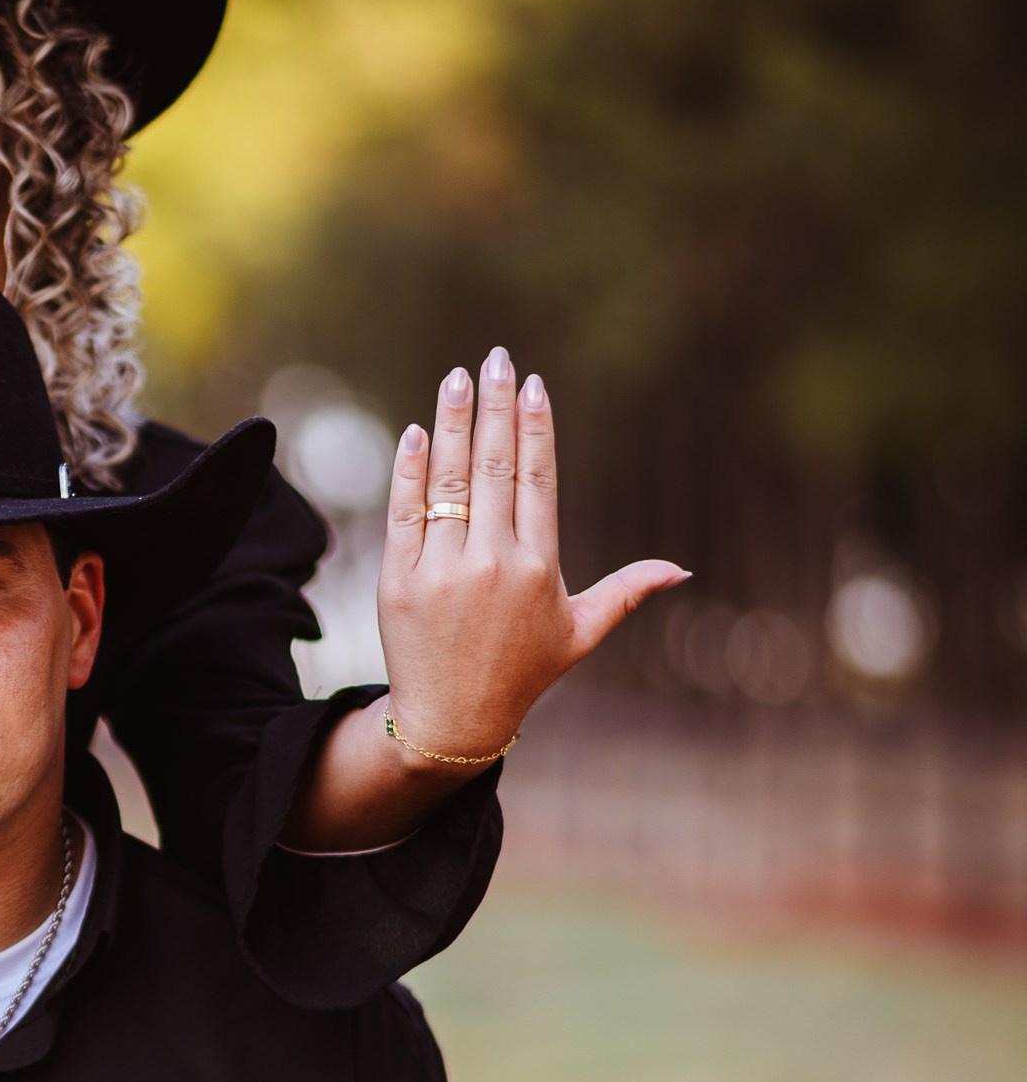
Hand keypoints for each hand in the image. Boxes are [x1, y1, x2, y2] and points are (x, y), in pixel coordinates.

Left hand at [284, 348, 687, 851]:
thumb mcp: (579, 634)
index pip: (538, 480)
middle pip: (494, 467)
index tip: (531, 385)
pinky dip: (410, 471)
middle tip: (495, 358)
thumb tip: (681, 570)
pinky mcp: (400, 581)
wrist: (449, 722)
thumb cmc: (520, 674)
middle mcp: (494, 563)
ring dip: (452, 422)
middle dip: (494, 406)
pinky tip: (417, 432)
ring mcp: (444, 571)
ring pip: (448, 481)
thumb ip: (627, 592)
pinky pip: (404, 514)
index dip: (534, 428)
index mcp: (539, 568)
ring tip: (456, 378)